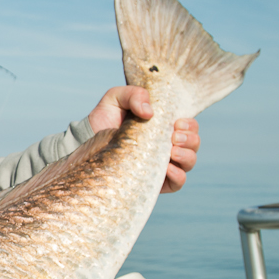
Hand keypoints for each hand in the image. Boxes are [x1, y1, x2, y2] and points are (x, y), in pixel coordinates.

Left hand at [85, 86, 200, 193]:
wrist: (84, 143)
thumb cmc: (103, 119)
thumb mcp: (116, 98)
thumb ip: (134, 95)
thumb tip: (149, 112)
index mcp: (163, 126)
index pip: (189, 126)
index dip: (189, 125)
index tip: (176, 122)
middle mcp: (165, 145)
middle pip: (194, 144)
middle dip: (190, 139)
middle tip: (173, 135)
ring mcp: (161, 164)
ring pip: (189, 163)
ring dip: (187, 156)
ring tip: (172, 150)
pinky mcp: (154, 182)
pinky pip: (177, 183)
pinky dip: (178, 175)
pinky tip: (167, 167)